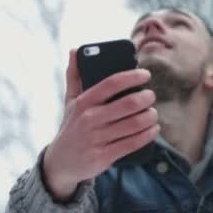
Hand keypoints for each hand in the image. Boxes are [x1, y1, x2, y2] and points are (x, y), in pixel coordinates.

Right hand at [43, 50, 159, 200]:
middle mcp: (90, 119)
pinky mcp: (104, 156)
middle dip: (147, 98)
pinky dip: (148, 134)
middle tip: (151, 96)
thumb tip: (75, 50)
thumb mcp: (70, 102)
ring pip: (135, 124)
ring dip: (151, 117)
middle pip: (129, 104)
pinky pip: (133, 143)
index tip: (146, 74)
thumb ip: (74, 76)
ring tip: (153, 113)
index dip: (133, 76)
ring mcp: (97, 139)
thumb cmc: (71, 126)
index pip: (112, 83)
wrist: (59, 163)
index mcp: (84, 102)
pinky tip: (153, 129)